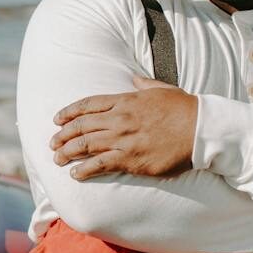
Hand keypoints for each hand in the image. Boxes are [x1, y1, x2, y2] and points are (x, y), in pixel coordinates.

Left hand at [50, 74, 197, 178]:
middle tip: (52, 143)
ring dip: (67, 153)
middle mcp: (119, 119)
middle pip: (81, 126)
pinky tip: (75, 174)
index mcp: (125, 100)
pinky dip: (84, 170)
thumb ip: (144, 84)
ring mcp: (123, 139)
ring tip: (57, 159)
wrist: (200, 129)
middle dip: (63, 135)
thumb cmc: (184, 108)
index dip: (68, 112)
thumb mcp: (162, 88)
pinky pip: (100, 164)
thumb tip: (134, 78)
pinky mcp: (130, 159)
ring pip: (85, 145)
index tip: (56, 119)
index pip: (87, 104)